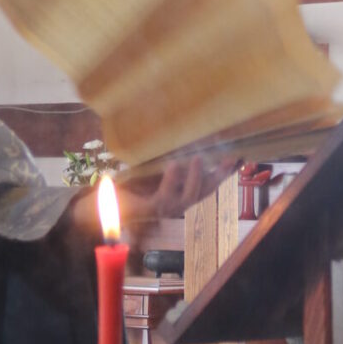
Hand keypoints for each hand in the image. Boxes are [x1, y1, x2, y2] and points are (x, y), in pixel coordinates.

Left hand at [118, 156, 237, 222]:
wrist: (106, 201)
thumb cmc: (129, 183)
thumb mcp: (151, 167)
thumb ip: (168, 159)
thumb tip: (182, 134)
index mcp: (179, 194)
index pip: (206, 184)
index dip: (222, 173)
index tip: (237, 159)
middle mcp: (176, 204)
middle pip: (204, 192)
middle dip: (218, 176)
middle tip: (229, 159)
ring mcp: (165, 208)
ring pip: (188, 196)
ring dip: (194, 177)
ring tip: (197, 158)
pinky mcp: (150, 209)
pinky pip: (165, 195)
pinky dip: (170, 180)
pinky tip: (174, 164)